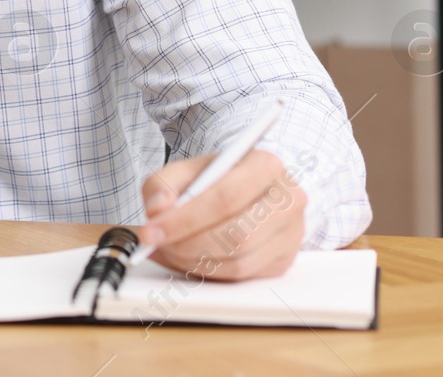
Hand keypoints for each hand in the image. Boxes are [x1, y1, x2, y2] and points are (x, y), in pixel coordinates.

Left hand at [135, 149, 305, 281]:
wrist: (245, 188)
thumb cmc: (215, 179)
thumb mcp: (184, 171)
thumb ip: (162, 186)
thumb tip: (156, 210)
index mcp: (266, 166)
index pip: (225, 198)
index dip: (184, 219)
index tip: (150, 231)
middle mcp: (288, 200)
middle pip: (235, 235)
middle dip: (186, 244)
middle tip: (155, 244)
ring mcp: (291, 233)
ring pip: (238, 262)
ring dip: (193, 261)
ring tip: (167, 249)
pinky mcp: (285, 260)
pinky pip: (242, 277)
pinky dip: (207, 272)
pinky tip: (185, 258)